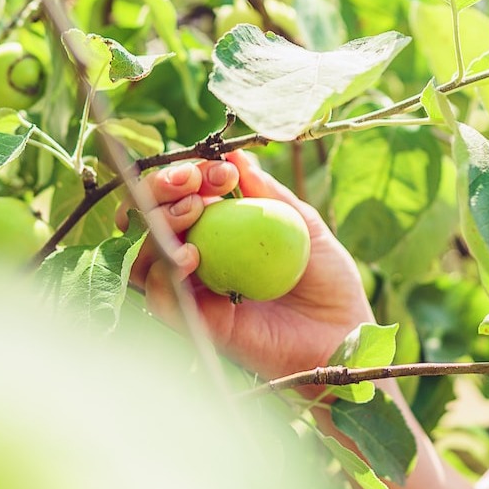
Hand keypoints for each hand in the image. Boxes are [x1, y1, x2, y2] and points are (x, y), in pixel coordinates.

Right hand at [121, 151, 373, 382]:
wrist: (344, 333)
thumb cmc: (329, 281)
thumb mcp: (303, 224)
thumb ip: (268, 192)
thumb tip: (235, 155)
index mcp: (220, 234)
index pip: (181, 197)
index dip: (188, 175)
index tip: (222, 171)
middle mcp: (198, 262)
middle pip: (149, 220)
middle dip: (158, 189)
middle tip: (191, 184)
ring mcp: (195, 293)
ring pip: (144, 257)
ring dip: (157, 225)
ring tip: (192, 213)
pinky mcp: (199, 325)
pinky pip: (160, 300)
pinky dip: (163, 273)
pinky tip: (188, 256)